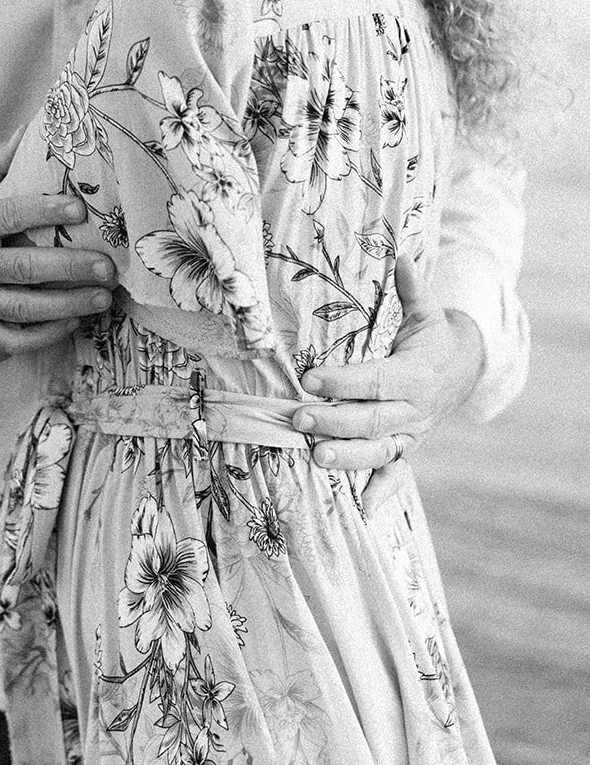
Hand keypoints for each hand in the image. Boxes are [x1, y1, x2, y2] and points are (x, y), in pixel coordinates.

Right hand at [0, 133, 116, 360]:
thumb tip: (29, 133)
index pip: (7, 218)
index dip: (43, 212)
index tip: (78, 207)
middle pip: (23, 270)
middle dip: (69, 269)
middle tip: (106, 266)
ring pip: (23, 311)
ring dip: (67, 306)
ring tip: (102, 298)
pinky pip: (11, 342)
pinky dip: (44, 337)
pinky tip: (71, 322)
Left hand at [290, 255, 485, 517]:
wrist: (466, 369)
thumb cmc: (433, 337)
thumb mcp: (427, 311)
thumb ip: (411, 289)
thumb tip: (402, 256)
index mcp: (415, 373)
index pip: (375, 380)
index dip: (343, 382)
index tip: (310, 378)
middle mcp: (413, 409)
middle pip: (371, 420)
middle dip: (334, 421)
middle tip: (297, 418)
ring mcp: (411, 433)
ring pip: (379, 450)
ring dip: (347, 457)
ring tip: (315, 456)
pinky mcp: (408, 447)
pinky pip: (396, 473)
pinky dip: (381, 491)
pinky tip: (362, 508)